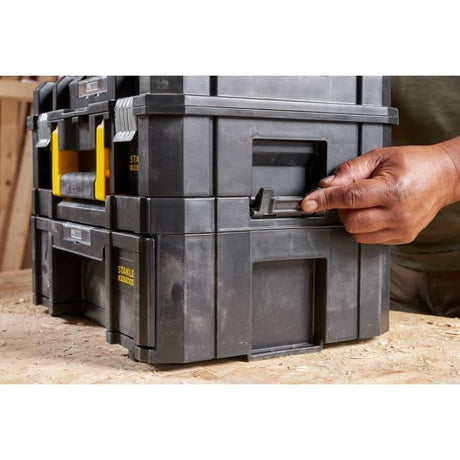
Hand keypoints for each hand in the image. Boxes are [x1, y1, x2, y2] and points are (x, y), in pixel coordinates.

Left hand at [301, 138, 459, 243]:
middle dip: (342, 209)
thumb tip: (326, 185)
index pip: (348, 198)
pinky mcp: (402, 238)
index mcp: (391, 189)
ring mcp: (401, 229)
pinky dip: (365, 227)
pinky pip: (369, 239)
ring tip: (367, 203)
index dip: (324, 200)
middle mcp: (397, 213)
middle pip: (349, 221)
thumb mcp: (379, 157)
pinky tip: (376, 212)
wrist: (444, 176)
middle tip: (352, 195)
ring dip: (353, 219)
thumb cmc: (413, 163)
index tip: (307, 203)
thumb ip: (349, 171)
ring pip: (357, 234)